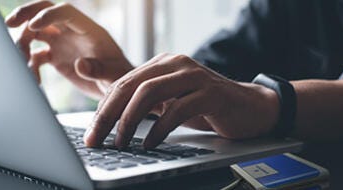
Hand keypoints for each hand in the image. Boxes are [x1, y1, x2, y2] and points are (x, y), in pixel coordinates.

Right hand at [5, 1, 133, 97]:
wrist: (115, 87)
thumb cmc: (119, 77)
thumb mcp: (113, 75)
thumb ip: (98, 69)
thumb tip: (80, 64)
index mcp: (90, 30)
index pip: (66, 12)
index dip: (48, 15)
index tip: (33, 25)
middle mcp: (73, 32)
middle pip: (45, 12)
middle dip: (26, 14)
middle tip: (9, 23)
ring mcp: (63, 43)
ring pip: (35, 32)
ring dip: (23, 43)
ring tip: (23, 63)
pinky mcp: (57, 57)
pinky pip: (36, 54)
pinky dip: (30, 64)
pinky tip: (34, 79)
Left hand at [84, 53, 279, 148]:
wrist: (250, 107)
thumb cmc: (206, 106)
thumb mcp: (171, 102)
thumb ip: (146, 104)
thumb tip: (112, 120)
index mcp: (163, 63)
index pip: (124, 83)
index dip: (104, 108)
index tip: (92, 132)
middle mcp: (176, 64)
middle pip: (131, 86)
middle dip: (109, 115)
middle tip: (96, 139)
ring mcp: (194, 76)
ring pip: (150, 93)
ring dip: (130, 120)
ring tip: (120, 142)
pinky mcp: (211, 92)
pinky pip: (177, 109)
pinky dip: (159, 128)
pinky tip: (149, 143)